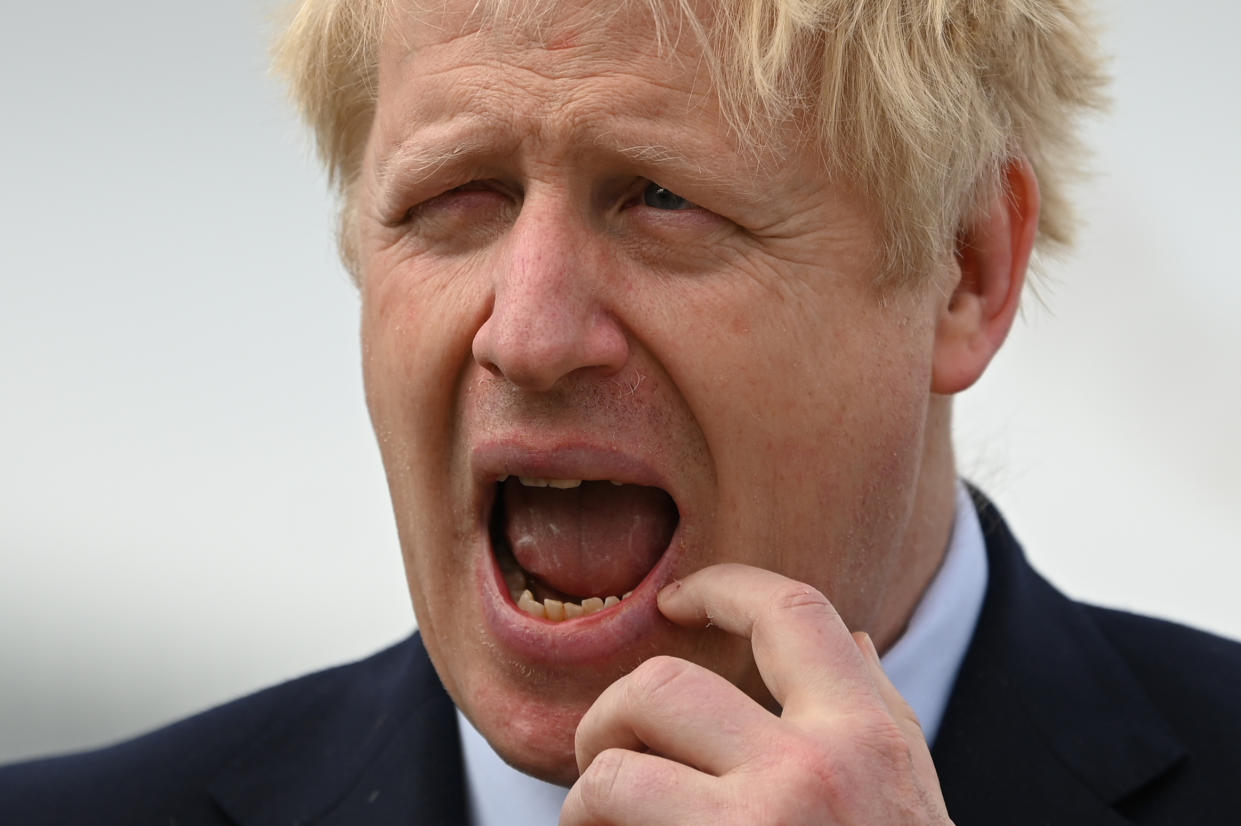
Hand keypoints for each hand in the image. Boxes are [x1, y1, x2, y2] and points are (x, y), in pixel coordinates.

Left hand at [560, 563, 952, 824]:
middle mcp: (809, 777)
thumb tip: (849, 636)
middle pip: (660, 688)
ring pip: (611, 776)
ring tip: (601, 824)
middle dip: (613, 716)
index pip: (790, 613)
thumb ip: (878, 711)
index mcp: (866, 740)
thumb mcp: (911, 795)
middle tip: (609, 751)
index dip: (723, 587)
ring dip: (588, 800)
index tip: (678, 599)